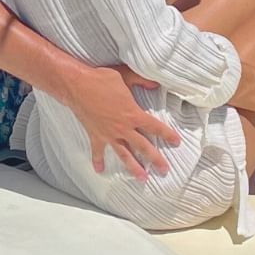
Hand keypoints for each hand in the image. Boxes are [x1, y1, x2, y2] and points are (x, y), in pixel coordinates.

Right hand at [65, 63, 180, 179]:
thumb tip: (155, 84)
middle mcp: (123, 128)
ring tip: (142, 178)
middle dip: (155, 159)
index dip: (167, 134)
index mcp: (133, 114)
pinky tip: (100, 170)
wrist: (77, 85)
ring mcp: (109, 134)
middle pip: (143, 146)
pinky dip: (98, 161)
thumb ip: (141, 80)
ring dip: (134, 167)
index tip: (176, 142)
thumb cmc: (101, 79)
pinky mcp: (95, 135)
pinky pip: (98, 151)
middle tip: (164, 169)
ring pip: (124, 154)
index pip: (155, 126)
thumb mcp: (125, 75)